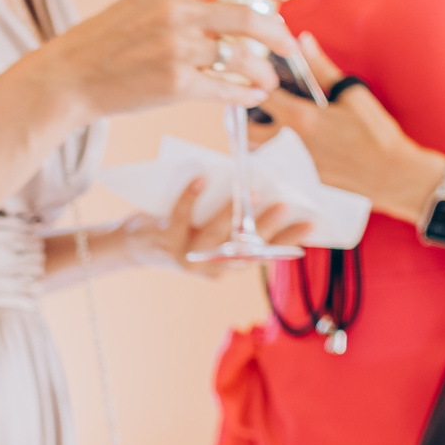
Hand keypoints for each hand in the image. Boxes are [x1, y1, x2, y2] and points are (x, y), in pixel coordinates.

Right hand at [32, 0, 302, 122]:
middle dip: (277, 34)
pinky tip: (252, 96)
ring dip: (264, 71)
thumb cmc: (107, 42)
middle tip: (289, 45)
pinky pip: (225, 89)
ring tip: (270, 81)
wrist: (70, 77)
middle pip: (247, 17)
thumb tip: (232, 1)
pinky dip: (245, 94)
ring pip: (240, 58)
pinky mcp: (174, 85)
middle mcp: (175, 12)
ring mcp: (175, 50)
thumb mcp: (144, 2)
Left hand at [124, 177, 314, 274]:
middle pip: (242, 248)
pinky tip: (202, 177)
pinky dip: (191, 195)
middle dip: (266, 227)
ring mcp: (186, 257)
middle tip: (286, 206)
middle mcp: (209, 267)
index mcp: (226, 266)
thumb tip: (265, 184)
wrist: (133, 247)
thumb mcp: (210, 231)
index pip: (263, 255)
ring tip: (251, 191)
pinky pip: (180, 216)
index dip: (287, 241)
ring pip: (214, 236)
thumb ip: (234, 220)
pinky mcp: (163, 241)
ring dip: (234, 213)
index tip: (311, 225)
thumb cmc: (181, 231)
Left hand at [254, 33, 437, 218]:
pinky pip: (287, 164)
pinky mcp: (306, 181)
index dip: (255, 85)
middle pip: (249, 132)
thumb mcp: (351, 94)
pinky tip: (308, 143)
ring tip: (278, 124)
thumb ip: (321, 68)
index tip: (259, 79)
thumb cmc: (377, 133)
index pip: (261, 97)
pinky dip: (288, 151)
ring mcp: (297, 167)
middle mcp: (292, 145)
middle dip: (247, 119)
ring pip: (265, 151)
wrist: (394, 175)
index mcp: (301, 120)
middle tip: (257, 105)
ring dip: (265, 137)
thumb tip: (303, 41)